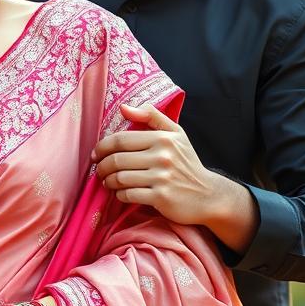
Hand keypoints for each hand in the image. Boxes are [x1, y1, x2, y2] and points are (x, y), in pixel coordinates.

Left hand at [93, 103, 257, 252]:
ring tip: (108, 182)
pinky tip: (121, 193)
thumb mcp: (176, 134)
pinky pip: (128, 195)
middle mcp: (162, 156)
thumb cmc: (187, 163)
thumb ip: (151, 116)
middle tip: (99, 171)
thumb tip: (124, 108)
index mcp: (163, 138)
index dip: (102, 147)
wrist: (208, 195)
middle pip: (117, 160)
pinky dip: (120, 195)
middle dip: (102, 167)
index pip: (121, 139)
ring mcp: (161, 178)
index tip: (96, 154)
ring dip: (108, 182)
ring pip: (120, 178)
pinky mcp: (161, 197)